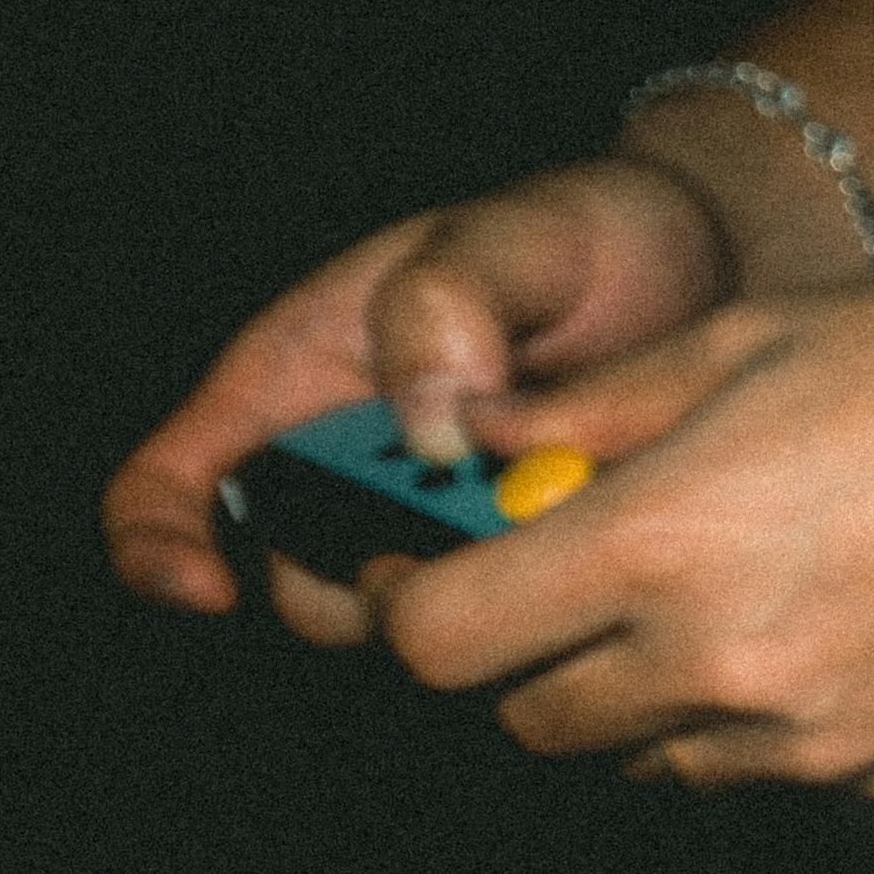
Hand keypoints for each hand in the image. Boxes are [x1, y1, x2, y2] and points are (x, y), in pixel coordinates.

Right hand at [101, 157, 741, 625]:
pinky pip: (512, 635)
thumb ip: (451, 302)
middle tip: (457, 559)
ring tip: (554, 534)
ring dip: (467, 611)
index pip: (170, 488)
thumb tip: (429, 425)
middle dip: (358, 599)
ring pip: (411, 629)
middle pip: (300, 590)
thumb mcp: (511, 237)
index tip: (207, 591)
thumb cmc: (582, 240)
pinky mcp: (529, 579)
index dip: (160, 548)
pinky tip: (605, 566)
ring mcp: (441, 540)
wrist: (712, 277)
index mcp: (295, 391)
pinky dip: (546, 619)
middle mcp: (353, 481)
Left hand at [359, 271, 873, 798]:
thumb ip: (589, 409)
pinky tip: (820, 627)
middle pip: (528, 724)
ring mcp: (817, 741)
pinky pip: (767, 771)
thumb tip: (468, 441)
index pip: (441, 642)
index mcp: (669, 545)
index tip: (444, 563)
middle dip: (521, 659)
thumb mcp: (754, 340)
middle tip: (568, 581)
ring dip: (635, 698)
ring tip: (707, 602)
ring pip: (644, 762)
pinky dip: (753, 719)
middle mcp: (728, 668)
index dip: (419, 603)